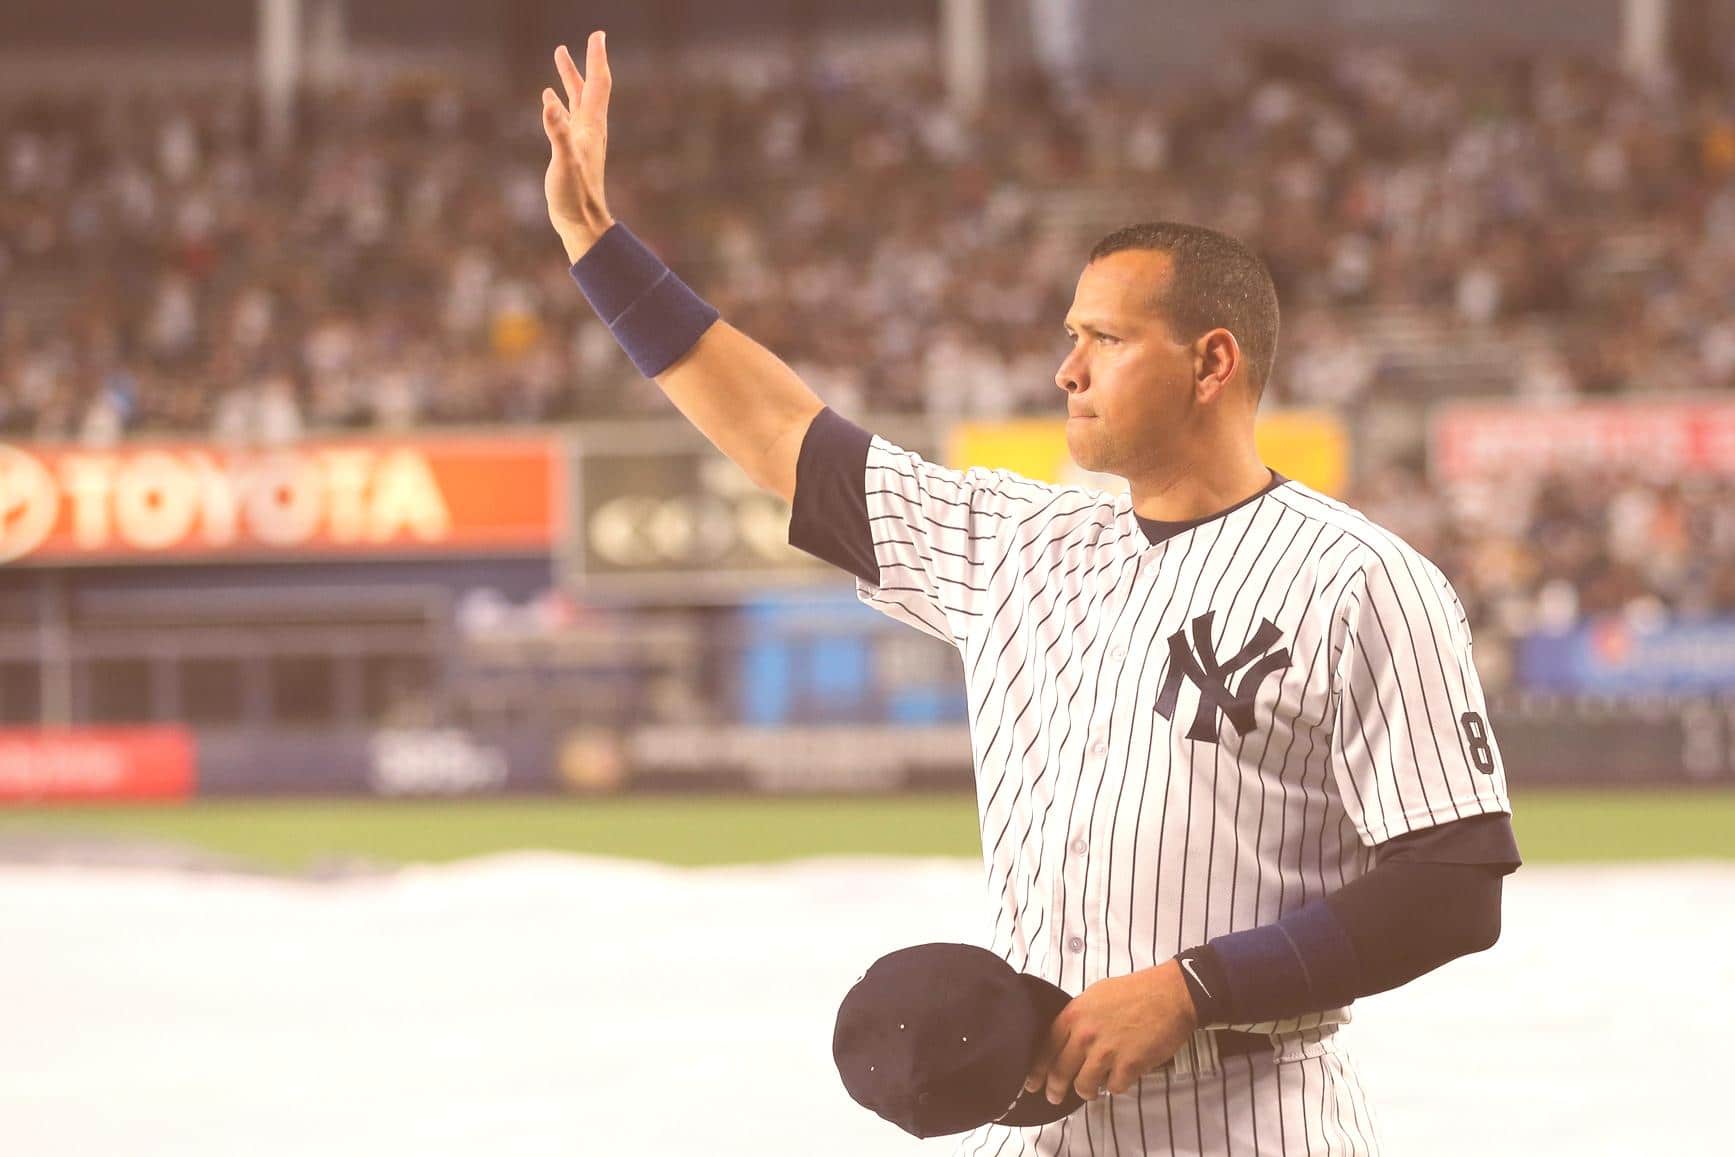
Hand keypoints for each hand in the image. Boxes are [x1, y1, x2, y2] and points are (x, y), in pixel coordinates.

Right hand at [541, 32, 615, 261]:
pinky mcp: (572, 149)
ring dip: (569, 77)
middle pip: (589, 87)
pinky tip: (549, 99)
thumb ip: (557, 133)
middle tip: (588, 38)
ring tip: (559, 55)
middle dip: (586, 61)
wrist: (581, 223)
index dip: (596, 59)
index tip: (597, 34)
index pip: (597, 84)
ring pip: (577, 99)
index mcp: (590, 127)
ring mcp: (581, 138)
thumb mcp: (563, 162)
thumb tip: (549, 102)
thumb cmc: (574, 195)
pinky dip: (558, 102)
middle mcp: (589, 129)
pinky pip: (566, 117)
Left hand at [1024, 960, 1199, 1104]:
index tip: (1033, 1082)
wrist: (1170, 994)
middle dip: (1055, 1089)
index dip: (1037, 1069)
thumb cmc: (1135, 991)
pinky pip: (1114, 1087)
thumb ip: (1079, 1018)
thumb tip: (1069, 1037)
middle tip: (1053, 1097)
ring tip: (1091, 1091)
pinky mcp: (1128, 1065)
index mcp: (1074, 1015)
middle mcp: (1085, 1035)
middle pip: (1060, 1071)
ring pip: (1085, 1085)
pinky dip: (1116, 1085)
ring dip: (1087, 1091)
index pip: (1046, 1048)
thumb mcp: (1096, 995)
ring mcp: (1106, 1051)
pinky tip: (1120, 1078)